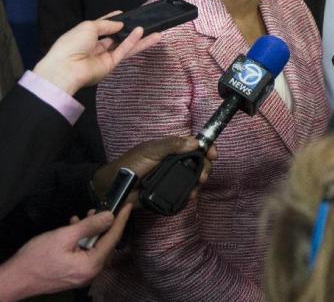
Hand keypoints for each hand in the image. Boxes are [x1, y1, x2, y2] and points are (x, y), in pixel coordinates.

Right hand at [0, 205, 131, 298]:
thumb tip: (110, 216)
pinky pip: (85, 253)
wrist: (14, 279)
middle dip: (105, 225)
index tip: (128, 205)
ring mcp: (82, 274)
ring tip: (85, 216)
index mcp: (92, 265)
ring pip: (95, 247)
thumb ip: (90, 226)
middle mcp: (91, 272)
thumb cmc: (36, 258)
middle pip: (106, 243)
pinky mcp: (74, 273)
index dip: (121, 220)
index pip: (113, 238)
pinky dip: (83, 240)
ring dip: (92, 231)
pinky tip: (74, 228)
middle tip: (102, 208)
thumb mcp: (64, 236)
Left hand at [32, 14, 161, 95]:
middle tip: (143, 23)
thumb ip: (106, 24)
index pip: (101, 26)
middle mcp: (95, 46)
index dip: (112, 20)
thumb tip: (120, 24)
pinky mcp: (111, 65)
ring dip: (138, 38)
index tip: (124, 13)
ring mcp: (104, 56)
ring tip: (155, 31)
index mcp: (85, 36)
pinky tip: (142, 33)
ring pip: (124, 45)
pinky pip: (123, 51)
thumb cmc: (72, 44)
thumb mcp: (88, 27)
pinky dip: (132, 42)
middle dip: (128, 30)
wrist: (67, 68)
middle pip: (115, 37)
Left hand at [93, 136, 217, 205]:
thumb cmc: (131, 164)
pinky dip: (191, 193)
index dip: (207, 148)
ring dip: (200, 182)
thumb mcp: (151, 150)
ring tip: (197, 187)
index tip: (213, 155)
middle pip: (199, 162)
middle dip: (206, 168)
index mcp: (172, 149)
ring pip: (194, 178)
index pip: (195, 145)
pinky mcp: (169, 193)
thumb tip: (196, 143)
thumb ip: (172, 145)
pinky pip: (185, 192)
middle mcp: (175, 162)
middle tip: (204, 176)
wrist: (114, 188)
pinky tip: (190, 196)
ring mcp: (173, 178)